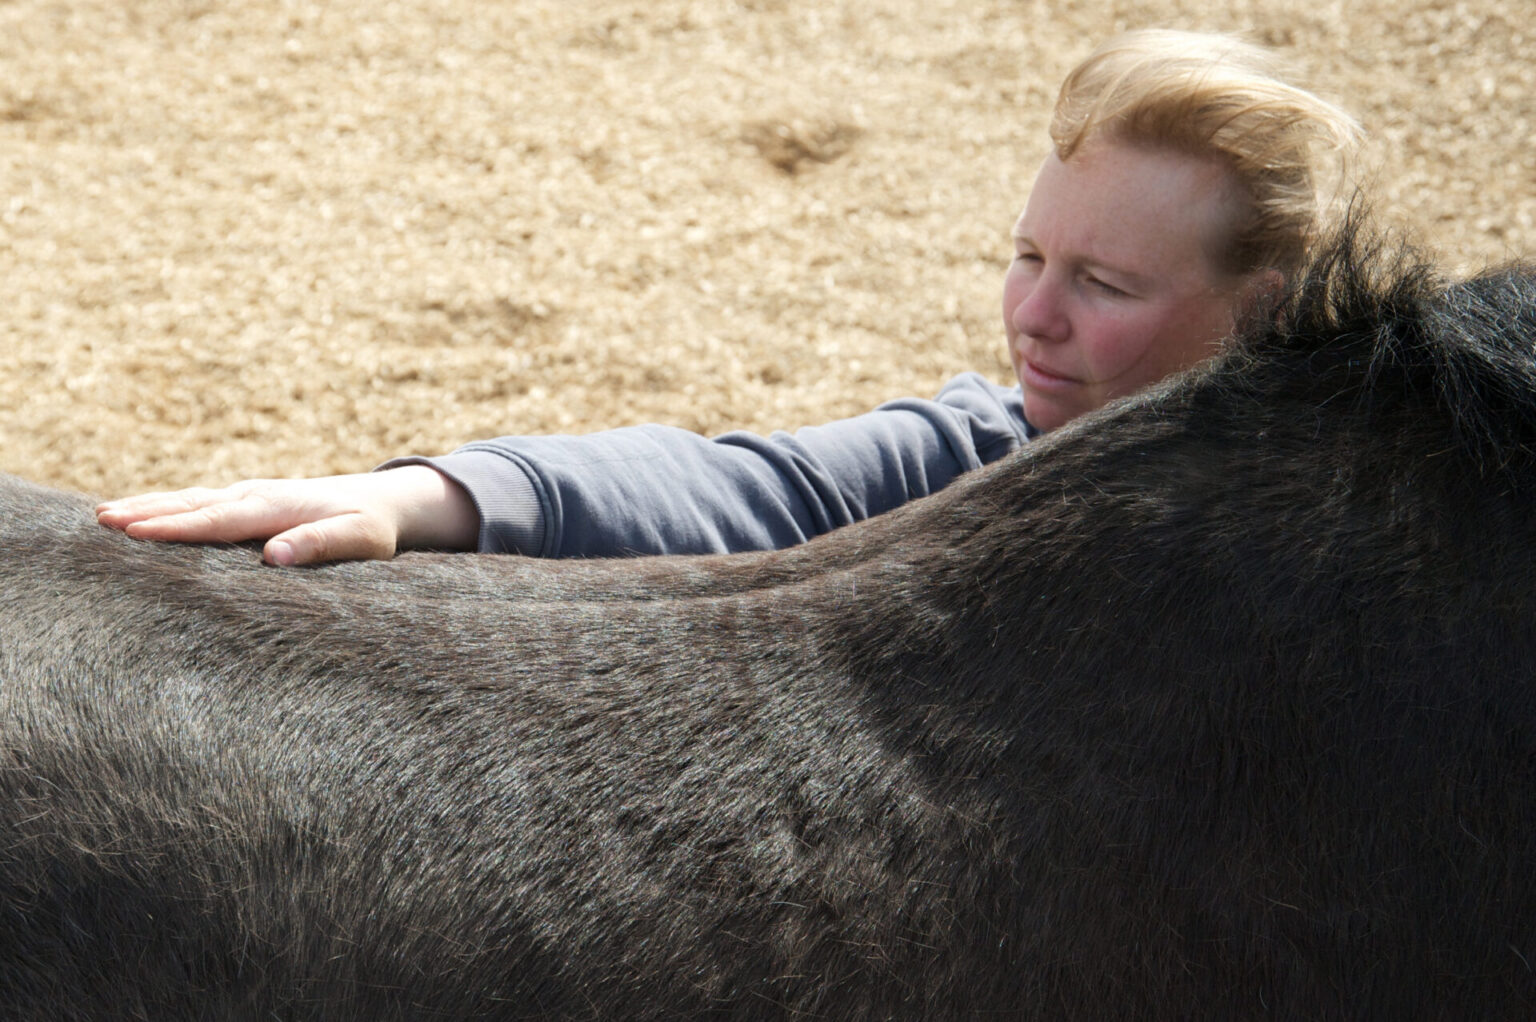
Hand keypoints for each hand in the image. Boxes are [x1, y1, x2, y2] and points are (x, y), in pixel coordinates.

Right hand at [96, 465, 478, 565]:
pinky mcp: (247, 502)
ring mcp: (248, 496)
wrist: (382, 501)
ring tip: (102, 516)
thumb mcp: (360, 540)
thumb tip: (273, 556)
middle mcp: (255, 496)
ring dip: (148, 506)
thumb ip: (320, 545)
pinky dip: (166, 507)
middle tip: (101, 520)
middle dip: (147, 512)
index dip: (176, 527)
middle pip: (193, 504)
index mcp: (276, 507)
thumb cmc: (373, 527)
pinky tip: (139, 516)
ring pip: (190, 500)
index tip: (136, 532)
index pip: (218, 519)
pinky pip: (199, 504)